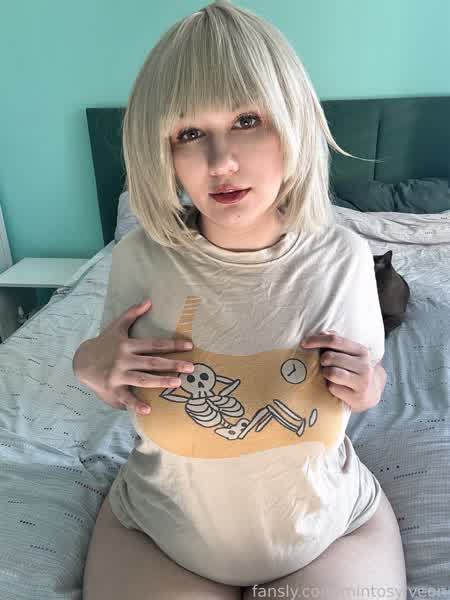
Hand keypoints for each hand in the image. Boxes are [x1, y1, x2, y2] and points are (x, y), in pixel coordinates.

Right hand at [72, 299, 194, 414]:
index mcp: (127, 345)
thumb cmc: (104, 343)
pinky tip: (148, 410)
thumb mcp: (116, 326)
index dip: (172, 344)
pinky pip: (126, 398)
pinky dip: (136, 405)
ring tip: (178, 383)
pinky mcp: (113, 389)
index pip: (154, 344)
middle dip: (172, 364)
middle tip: (191, 367)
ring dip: (160, 381)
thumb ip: (132, 313)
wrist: (81, 361)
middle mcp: (124, 359)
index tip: (189, 346)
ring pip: (142, 379)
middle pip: (151, 362)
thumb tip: (149, 301)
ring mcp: (118, 375)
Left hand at [300, 330, 386, 413]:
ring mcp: (362, 382)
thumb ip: (336, 342)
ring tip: (329, 375)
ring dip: (325, 373)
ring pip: (331, 372)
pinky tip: (334, 386)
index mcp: (362, 351)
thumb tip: (322, 333)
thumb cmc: (353, 370)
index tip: (303, 344)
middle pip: (330, 357)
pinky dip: (329, 387)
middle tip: (324, 365)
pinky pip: (333, 388)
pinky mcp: (357, 397)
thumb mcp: (349, 354)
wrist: (369, 394)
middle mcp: (365, 365)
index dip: (317, 340)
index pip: (335, 340)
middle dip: (322, 360)